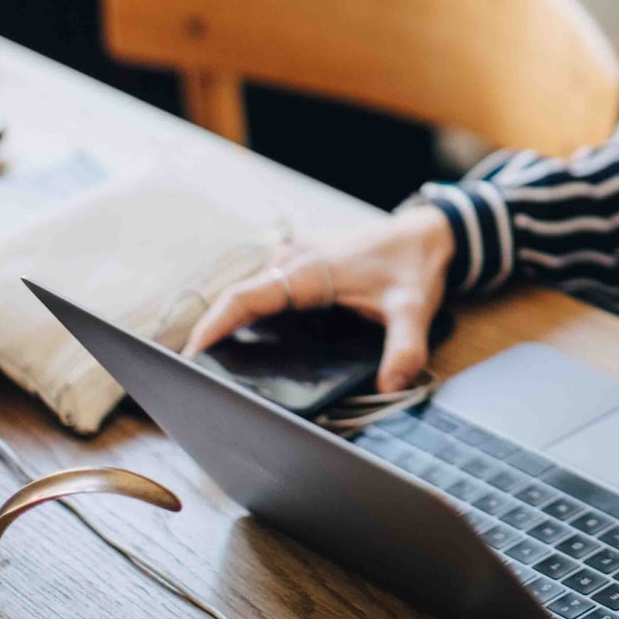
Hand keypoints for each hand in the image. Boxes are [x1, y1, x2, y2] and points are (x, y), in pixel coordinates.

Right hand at [182, 204, 455, 391]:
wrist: (426, 233)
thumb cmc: (413, 265)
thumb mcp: (413, 309)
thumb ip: (404, 349)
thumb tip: (389, 385)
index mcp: (307, 270)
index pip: (246, 297)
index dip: (214, 325)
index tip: (191, 355)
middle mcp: (291, 261)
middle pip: (240, 300)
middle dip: (216, 336)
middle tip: (199, 378)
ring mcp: (292, 260)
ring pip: (251, 297)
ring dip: (234, 327)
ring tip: (218, 369)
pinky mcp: (298, 266)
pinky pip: (265, 293)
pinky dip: (254, 317)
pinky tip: (254, 348)